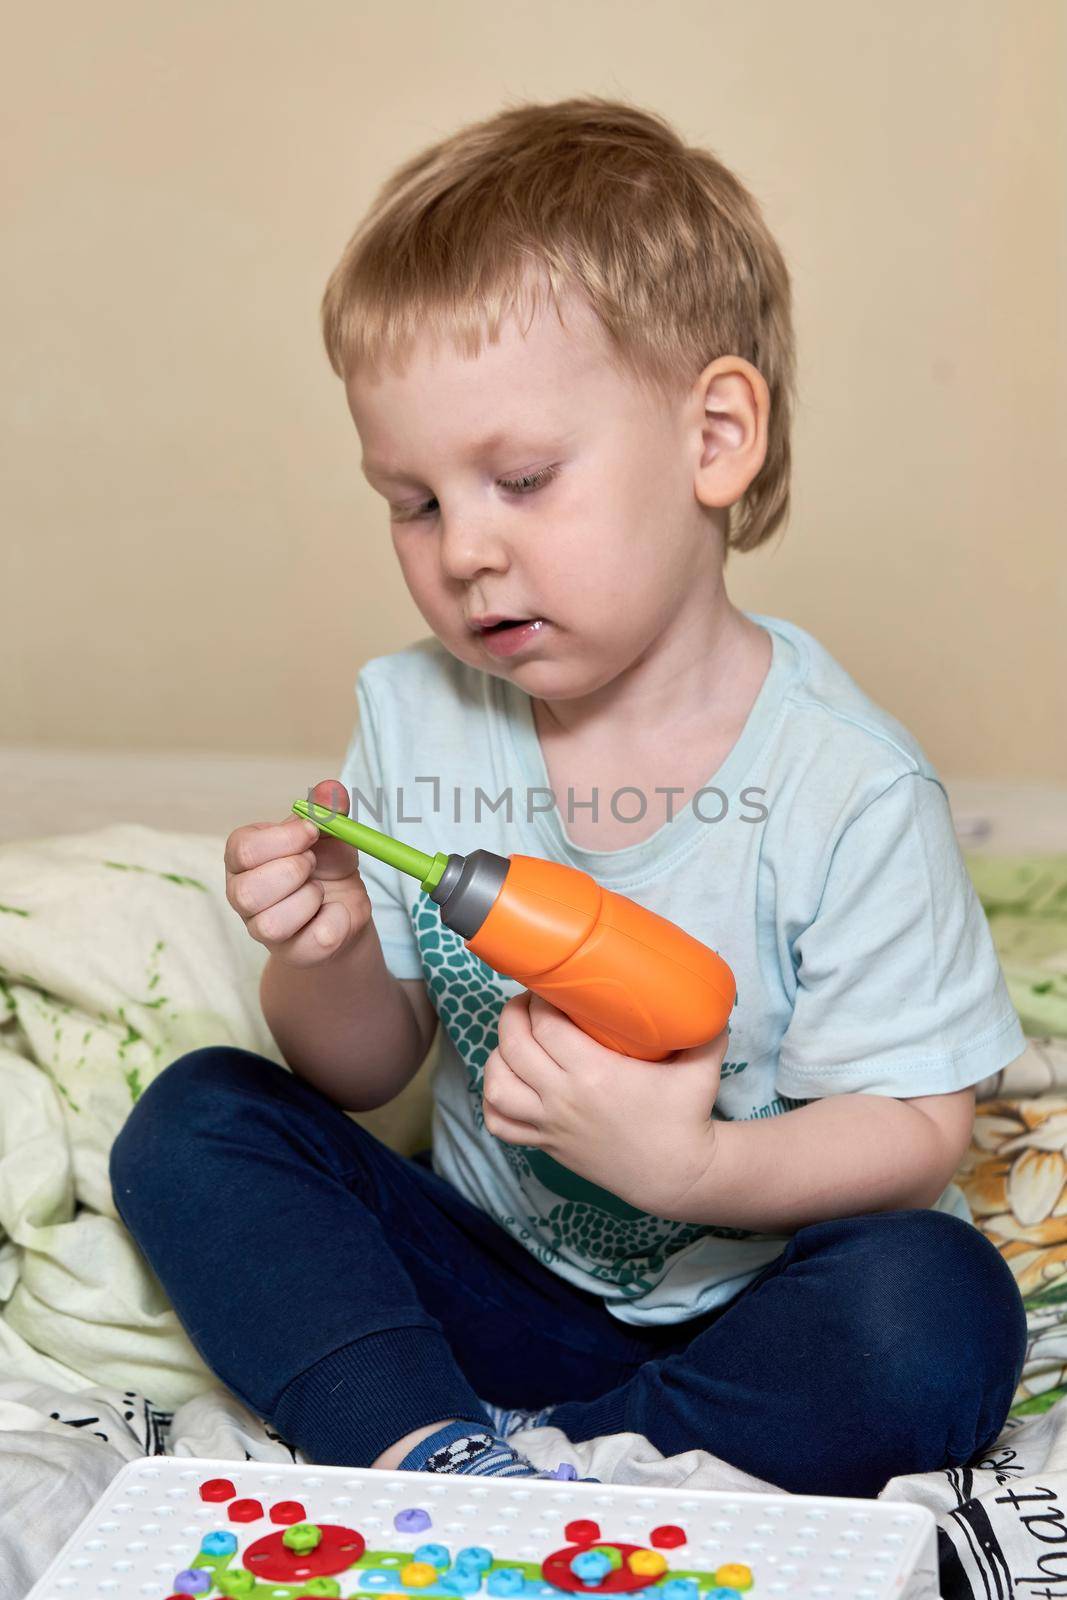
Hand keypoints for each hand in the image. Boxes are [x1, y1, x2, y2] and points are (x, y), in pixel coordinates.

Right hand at [224, 778, 371, 967]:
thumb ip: (328, 809)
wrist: (347, 906)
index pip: (243, 849)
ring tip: (320, 891)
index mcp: (244, 858)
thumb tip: (331, 791)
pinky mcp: (292, 953)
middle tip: (313, 864)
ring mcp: (262, 929)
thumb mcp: (330, 832)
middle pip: (248, 892)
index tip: (312, 832)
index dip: (283, 839)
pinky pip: (312, 943)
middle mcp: (243, 895)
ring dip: (309, 900)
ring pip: (270, 925)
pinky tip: (336, 912)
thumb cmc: (327, 865)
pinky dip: (335, 922)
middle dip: (293, 872)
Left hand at [481, 992, 728, 1216]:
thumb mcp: (703, 1069)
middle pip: (513, 1046)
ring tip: (515, 1037)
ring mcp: (551, 1124)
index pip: (545, 1025)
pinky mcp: (547, 1143)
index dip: (539, 999)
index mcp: (595, 1074)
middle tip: (530, 1000)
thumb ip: (706, 1030)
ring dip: (497, 1054)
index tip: (551, 984)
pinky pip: (500, 1124)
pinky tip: (507, 1081)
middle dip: (514, 1014)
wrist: (677, 1176)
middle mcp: (564, 1098)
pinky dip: (493, 1101)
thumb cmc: (687, 1118)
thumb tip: (709, 996)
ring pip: (496, 1085)